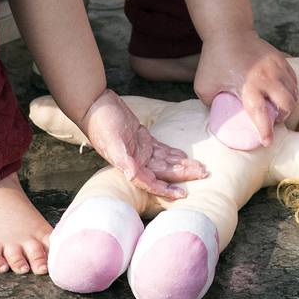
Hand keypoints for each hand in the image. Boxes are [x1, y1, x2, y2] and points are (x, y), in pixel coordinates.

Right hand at [78, 89, 206, 198]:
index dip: (166, 189)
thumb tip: (133, 176)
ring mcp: (139, 151)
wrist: (94, 104)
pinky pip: (161, 150)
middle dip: (182, 174)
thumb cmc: (101, 123)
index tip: (182, 194)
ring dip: (182, 165)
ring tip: (200, 167)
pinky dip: (172, 153)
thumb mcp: (112, 141)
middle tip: (203, 174)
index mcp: (129, 166)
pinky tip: (184, 157)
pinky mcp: (142, 139)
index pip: (151, 182)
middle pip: (163, 172)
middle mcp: (136, 161)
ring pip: (165, 162)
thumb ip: (123, 160)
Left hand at [194, 31, 298, 145]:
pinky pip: (293, 80)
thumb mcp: (204, 85)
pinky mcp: (281, 59)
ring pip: (293, 92)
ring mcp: (276, 67)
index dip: (265, 131)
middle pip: (286, 104)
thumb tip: (218, 119)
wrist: (229, 31)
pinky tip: (281, 93)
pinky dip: (291, 90)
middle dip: (282, 117)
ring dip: (287, 104)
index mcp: (248, 86)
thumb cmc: (214, 59)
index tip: (267, 141)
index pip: (260, 114)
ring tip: (278, 108)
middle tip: (273, 120)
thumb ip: (211, 104)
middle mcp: (266, 78)